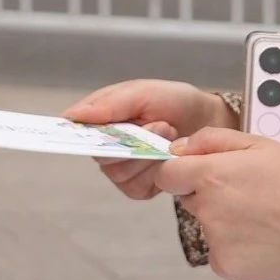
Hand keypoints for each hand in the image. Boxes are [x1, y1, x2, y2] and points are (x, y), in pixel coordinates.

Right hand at [64, 80, 238, 202]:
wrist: (207, 122)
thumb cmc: (173, 101)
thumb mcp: (143, 92)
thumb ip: (109, 103)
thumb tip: (72, 115)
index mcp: (99, 118)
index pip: (72, 131)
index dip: (71, 135)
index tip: (82, 132)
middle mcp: (105, 146)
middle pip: (98, 154)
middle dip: (131, 139)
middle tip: (159, 124)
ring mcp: (120, 169)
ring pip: (118, 171)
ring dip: (147, 154)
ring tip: (169, 134)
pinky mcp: (137, 187)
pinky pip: (135, 186)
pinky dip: (155, 171)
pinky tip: (168, 157)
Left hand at [154, 128, 279, 279]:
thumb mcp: (257, 144)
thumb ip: (211, 140)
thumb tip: (178, 148)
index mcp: (209, 176)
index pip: (167, 176)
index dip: (181, 173)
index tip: (198, 174)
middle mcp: (207, 210)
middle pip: (189, 200)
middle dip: (208, 195)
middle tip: (245, 194)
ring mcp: (216, 241)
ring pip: (207, 226)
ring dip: (223, 221)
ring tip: (260, 216)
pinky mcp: (227, 267)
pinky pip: (219, 252)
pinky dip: (234, 247)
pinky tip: (261, 238)